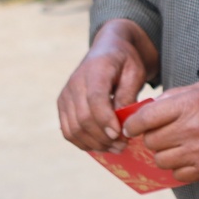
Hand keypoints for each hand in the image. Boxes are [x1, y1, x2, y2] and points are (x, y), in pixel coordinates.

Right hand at [57, 19, 156, 151]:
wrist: (108, 49)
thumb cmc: (125, 61)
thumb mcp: (135, 71)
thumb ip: (128, 94)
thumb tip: (122, 122)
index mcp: (95, 70)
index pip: (95, 99)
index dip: (106, 120)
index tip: (120, 134)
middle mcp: (74, 83)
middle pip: (83, 118)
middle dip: (103, 137)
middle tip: (124, 146)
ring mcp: (65, 95)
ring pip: (73, 129)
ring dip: (94, 144)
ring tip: (115, 148)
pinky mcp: (63, 106)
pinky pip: (68, 131)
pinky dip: (83, 142)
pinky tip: (101, 145)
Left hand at [122, 81, 198, 181]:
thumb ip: (173, 97)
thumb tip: (146, 110)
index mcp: (188, 105)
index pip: (144, 119)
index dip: (133, 124)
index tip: (133, 127)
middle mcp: (191, 129)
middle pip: (150, 141)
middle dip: (153, 137)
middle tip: (165, 133)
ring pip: (161, 160)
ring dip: (164, 153)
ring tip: (179, 144)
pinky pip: (177, 175)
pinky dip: (179, 167)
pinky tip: (189, 156)